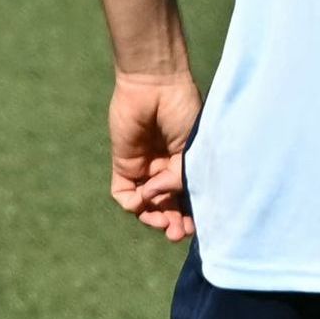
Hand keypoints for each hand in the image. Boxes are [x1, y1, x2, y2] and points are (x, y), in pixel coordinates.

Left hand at [108, 68, 198, 239]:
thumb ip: (178, 178)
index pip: (188, 198)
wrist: (156, 84)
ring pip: (146, 204)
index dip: (191, 216)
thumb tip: (157, 199)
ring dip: (153, 217)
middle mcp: (166, 168)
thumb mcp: (192, 149)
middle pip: (166, 206)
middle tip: (177, 234)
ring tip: (162, 222)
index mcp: (187, 163)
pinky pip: (124, 192)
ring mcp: (144, 167)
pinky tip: (143, 201)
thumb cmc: (182, 110)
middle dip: (172, 222)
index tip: (195, 227)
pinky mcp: (123, 163)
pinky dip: (132, 202)